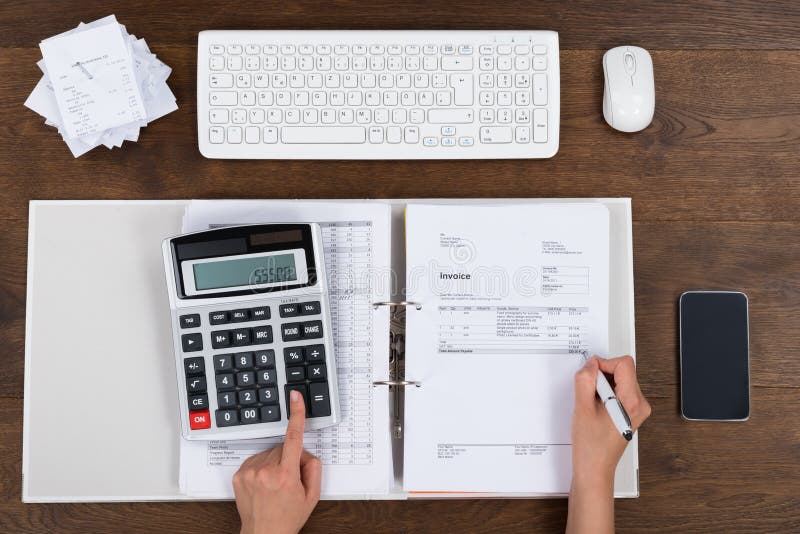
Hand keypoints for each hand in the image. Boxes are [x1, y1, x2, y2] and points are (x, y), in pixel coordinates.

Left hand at [233, 391, 321, 533]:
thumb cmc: (287, 517)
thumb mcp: (312, 495)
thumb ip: (314, 468)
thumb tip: (306, 452)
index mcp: (286, 475)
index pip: (294, 437)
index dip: (296, 414)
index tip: (295, 397)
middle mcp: (265, 471)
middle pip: (282, 447)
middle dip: (289, 457)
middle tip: (290, 478)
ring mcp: (250, 472)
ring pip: (269, 453)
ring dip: (274, 462)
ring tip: (275, 484)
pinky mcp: (239, 474)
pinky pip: (256, 459)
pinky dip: (262, 466)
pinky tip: (264, 482)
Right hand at [572, 355, 650, 486]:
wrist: (594, 469)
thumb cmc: (591, 447)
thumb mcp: (582, 408)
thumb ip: (585, 380)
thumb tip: (590, 364)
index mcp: (633, 402)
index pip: (624, 364)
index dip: (603, 364)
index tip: (590, 374)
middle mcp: (640, 405)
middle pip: (623, 371)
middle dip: (602, 376)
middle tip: (589, 394)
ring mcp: (637, 409)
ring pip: (620, 380)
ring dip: (602, 386)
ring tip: (592, 405)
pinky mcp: (631, 413)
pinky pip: (619, 391)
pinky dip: (605, 393)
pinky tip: (596, 408)